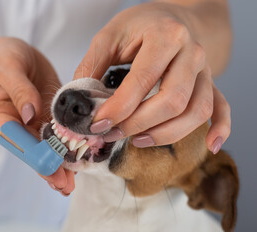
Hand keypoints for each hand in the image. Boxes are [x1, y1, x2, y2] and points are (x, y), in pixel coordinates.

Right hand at [0, 37, 74, 195]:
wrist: (9, 51)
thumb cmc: (0, 57)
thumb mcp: (7, 66)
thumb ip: (18, 89)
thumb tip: (31, 114)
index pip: (13, 139)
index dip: (31, 154)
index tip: (49, 164)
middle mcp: (15, 124)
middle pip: (30, 151)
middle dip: (47, 167)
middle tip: (64, 185)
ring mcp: (31, 122)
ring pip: (45, 148)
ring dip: (58, 165)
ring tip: (71, 184)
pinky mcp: (46, 116)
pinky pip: (57, 134)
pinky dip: (67, 147)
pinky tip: (78, 160)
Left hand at [74, 2, 230, 153]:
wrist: (171, 17)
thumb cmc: (139, 26)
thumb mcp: (109, 36)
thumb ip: (91, 66)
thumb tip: (78, 103)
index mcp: (166, 36)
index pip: (143, 80)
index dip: (119, 107)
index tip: (98, 124)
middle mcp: (192, 54)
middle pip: (173, 101)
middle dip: (138, 124)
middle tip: (111, 133)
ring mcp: (205, 71)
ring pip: (196, 111)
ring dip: (166, 134)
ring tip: (137, 140)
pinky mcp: (210, 83)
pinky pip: (221, 108)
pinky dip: (219, 129)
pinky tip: (210, 146)